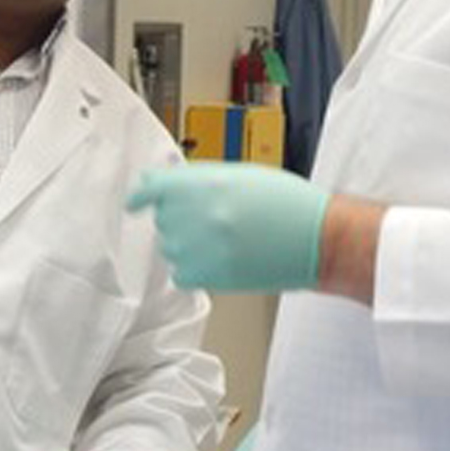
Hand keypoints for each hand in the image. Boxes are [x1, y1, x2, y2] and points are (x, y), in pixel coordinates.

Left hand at [125, 164, 330, 290]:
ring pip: (171, 247)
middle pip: (163, 218)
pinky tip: (222, 259)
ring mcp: (200, 246)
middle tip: (217, 220)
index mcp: (204, 182)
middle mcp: (196, 212)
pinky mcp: (208, 275)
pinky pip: (181, 274)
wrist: (315, 237)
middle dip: (181, 218)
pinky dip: (195, 269)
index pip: (152, 188)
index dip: (141, 196)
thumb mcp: (240, 175)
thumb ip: (199, 180)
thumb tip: (167, 187)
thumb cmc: (286, 204)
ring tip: (228, 240)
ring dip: (190, 244)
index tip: (134, 203)